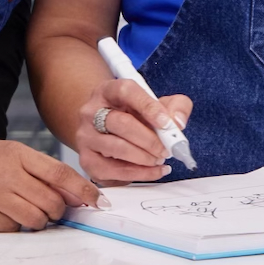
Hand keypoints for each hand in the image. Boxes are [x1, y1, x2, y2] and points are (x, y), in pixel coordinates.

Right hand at [0, 140, 104, 231]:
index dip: (83, 189)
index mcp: (18, 154)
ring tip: (30, 212)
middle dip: (60, 210)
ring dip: (41, 221)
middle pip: (51, 200)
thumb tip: (76, 194)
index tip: (99, 201)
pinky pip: (15, 229)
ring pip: (37, 218)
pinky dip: (17, 226)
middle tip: (55, 210)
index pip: (59, 173)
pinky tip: (7, 215)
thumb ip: (42, 171)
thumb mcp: (11, 155)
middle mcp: (7, 174)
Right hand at [76, 77, 193, 185]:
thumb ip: (176, 106)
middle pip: (121, 123)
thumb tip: (177, 122)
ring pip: (117, 147)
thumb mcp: (158, 103)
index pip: (125, 91)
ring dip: (144, 157)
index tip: (166, 123)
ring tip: (159, 159)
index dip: (148, 106)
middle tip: (166, 149)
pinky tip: (153, 171)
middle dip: (149, 139)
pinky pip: (113, 170)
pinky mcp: (86, 160)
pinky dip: (138, 173)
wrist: (107, 130)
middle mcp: (91, 111)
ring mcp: (86, 136)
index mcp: (108, 90)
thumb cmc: (135, 115)